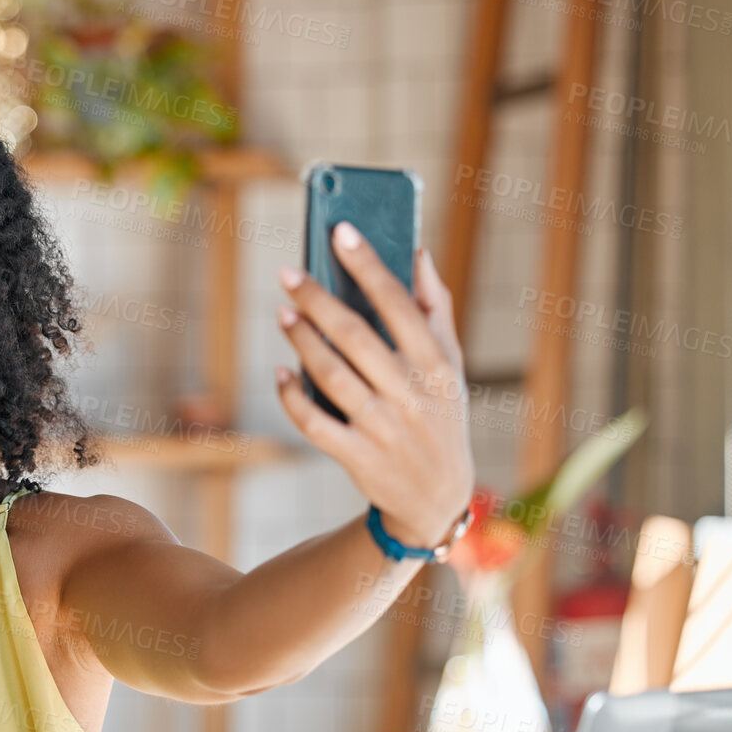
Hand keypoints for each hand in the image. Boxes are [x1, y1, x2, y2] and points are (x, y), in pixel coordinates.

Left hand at [274, 223, 474, 549]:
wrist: (436, 500)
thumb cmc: (440, 417)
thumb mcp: (451, 366)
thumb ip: (435, 309)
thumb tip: (418, 254)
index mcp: (438, 364)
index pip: (399, 303)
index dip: (367, 266)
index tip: (340, 231)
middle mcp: (411, 394)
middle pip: (355, 336)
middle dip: (318, 300)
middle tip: (288, 274)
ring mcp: (384, 428)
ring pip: (331, 376)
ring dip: (301, 342)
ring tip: (282, 314)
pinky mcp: (358, 458)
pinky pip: (316, 423)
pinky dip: (293, 398)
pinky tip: (280, 375)